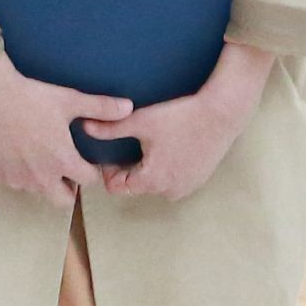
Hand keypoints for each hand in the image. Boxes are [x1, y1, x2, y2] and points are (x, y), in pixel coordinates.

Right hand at [0, 55, 135, 204]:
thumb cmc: (32, 96)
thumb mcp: (69, 100)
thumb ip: (101, 107)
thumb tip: (129, 107)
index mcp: (63, 161)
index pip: (89, 181)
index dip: (91, 170)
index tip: (86, 160)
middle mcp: (43, 176)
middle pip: (65, 201)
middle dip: (70, 188)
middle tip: (65, 165)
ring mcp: (20, 178)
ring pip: (40, 191)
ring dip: (45, 180)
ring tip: (41, 155)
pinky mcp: (1, 174)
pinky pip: (18, 183)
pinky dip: (23, 174)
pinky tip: (21, 152)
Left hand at [95, 41, 270, 199]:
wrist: (221, 114)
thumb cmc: (180, 118)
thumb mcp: (141, 122)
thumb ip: (110, 129)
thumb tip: (84, 127)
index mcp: (151, 181)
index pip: (116, 187)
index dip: (107, 169)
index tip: (109, 149)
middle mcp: (168, 191)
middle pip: (135, 186)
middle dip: (126, 167)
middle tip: (126, 142)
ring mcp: (185, 188)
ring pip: (154, 183)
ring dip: (147, 168)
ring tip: (148, 143)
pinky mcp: (198, 181)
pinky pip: (172, 180)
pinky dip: (165, 168)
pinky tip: (167, 146)